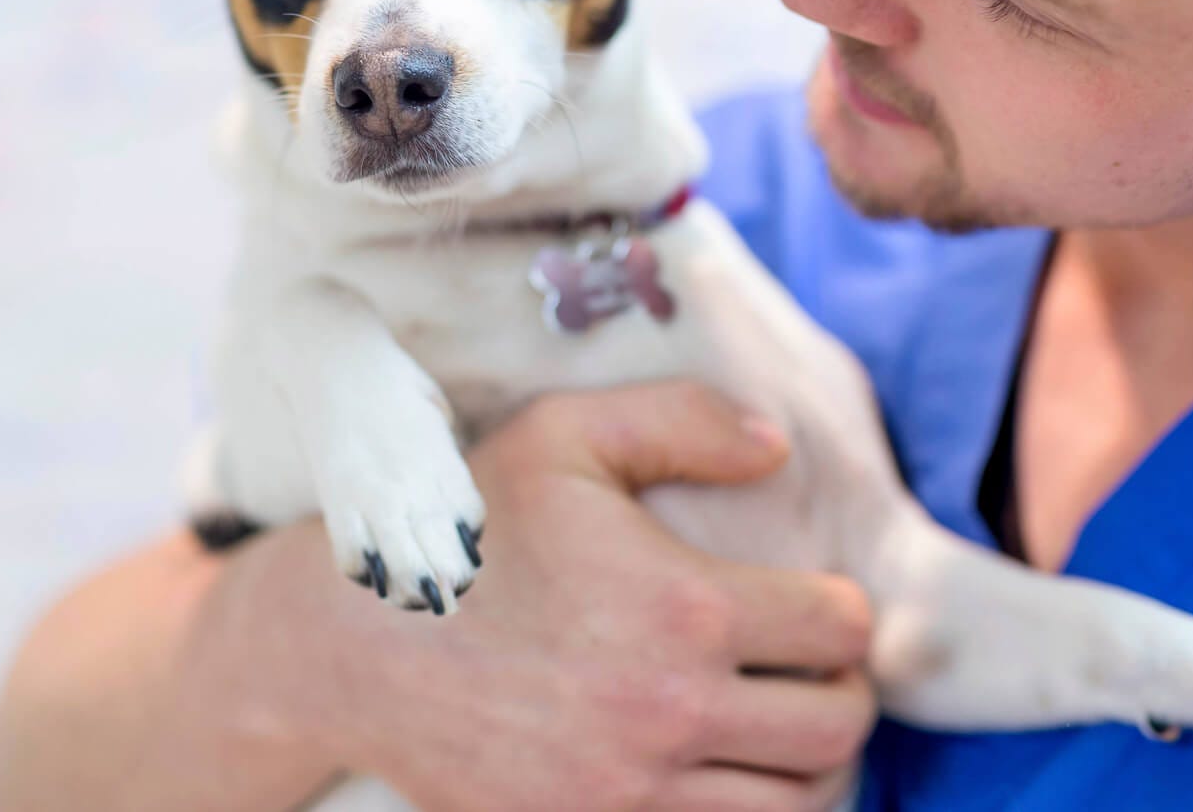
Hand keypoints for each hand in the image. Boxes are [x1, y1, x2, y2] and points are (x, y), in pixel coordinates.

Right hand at [300, 381, 876, 811]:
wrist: (349, 647)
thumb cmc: (464, 529)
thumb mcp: (564, 435)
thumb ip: (682, 419)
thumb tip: (777, 446)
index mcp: (682, 607)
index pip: (841, 630)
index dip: (843, 611)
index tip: (816, 605)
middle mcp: (669, 713)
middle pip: (835, 732)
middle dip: (840, 695)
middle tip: (807, 672)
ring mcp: (629, 796)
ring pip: (793, 811)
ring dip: (801, 770)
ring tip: (773, 731)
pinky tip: (717, 778)